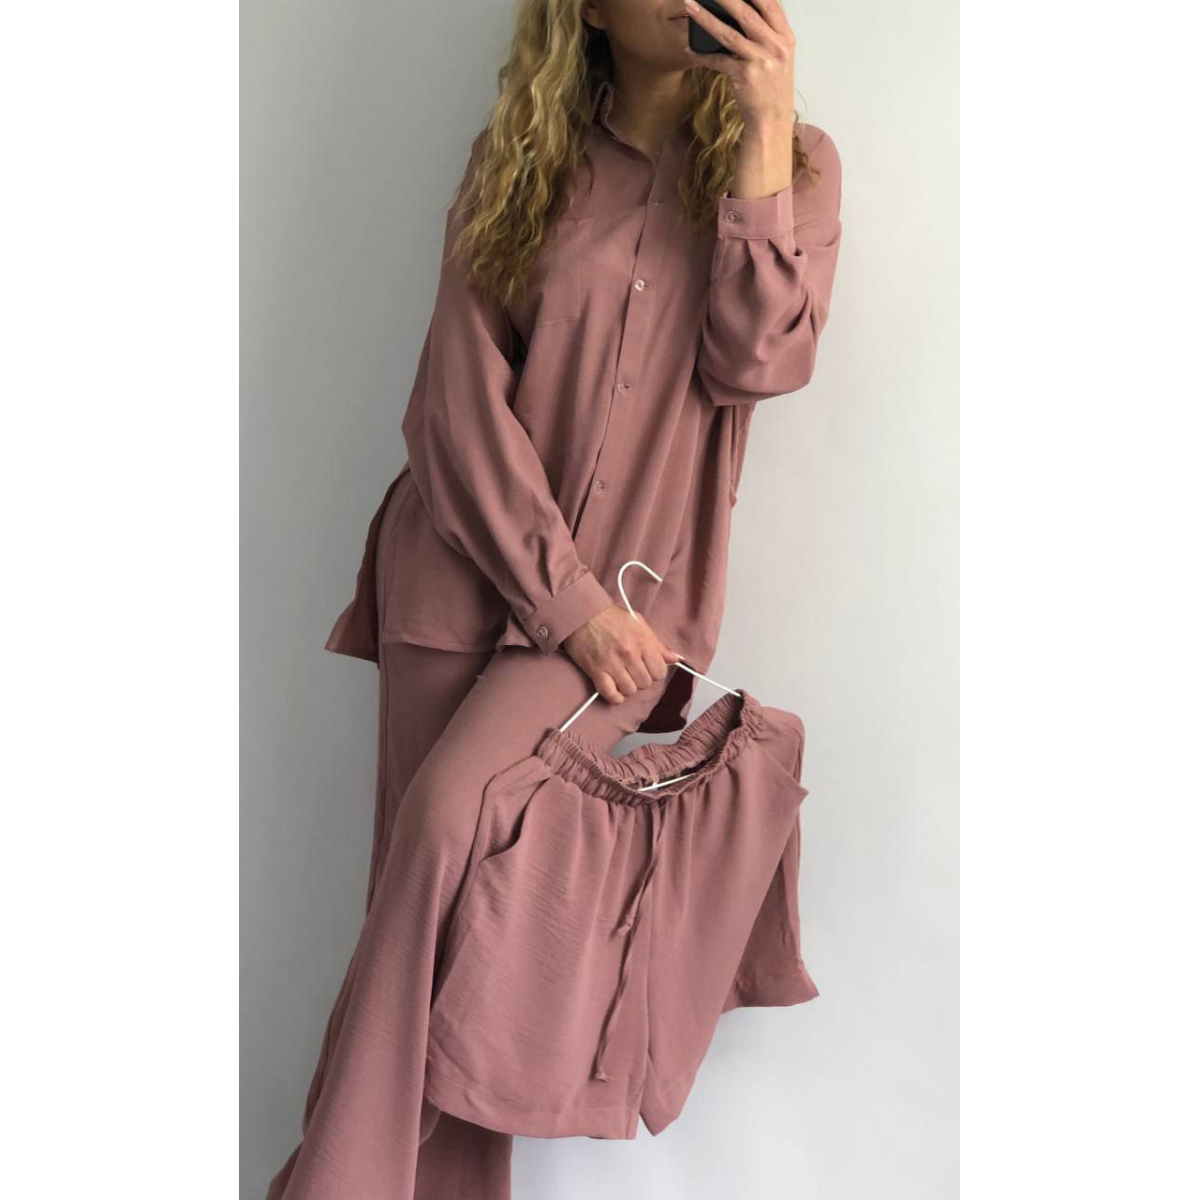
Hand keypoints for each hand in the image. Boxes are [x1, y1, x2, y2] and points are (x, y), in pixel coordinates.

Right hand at [562, 605, 682, 705]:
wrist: (581, 613)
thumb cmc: (610, 617)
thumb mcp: (638, 623)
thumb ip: (657, 643)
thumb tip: (675, 658)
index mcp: (642, 641)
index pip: (659, 672)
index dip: (655, 672)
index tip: (647, 668)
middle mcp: (629, 653)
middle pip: (645, 683)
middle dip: (641, 680)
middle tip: (633, 672)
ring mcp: (612, 663)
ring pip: (629, 690)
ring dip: (627, 687)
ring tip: (622, 678)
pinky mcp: (596, 670)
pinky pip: (610, 694)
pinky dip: (615, 697)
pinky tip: (615, 690)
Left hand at [683, 0, 796, 130]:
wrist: (772, 120)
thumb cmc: (773, 89)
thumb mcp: (780, 57)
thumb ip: (769, 34)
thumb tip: (746, 12)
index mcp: (785, 38)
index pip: (771, 4)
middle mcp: (775, 47)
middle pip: (747, 13)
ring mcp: (760, 61)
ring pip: (728, 34)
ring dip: (706, 18)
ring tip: (690, 5)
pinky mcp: (744, 77)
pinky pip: (718, 61)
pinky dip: (702, 55)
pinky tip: (690, 48)